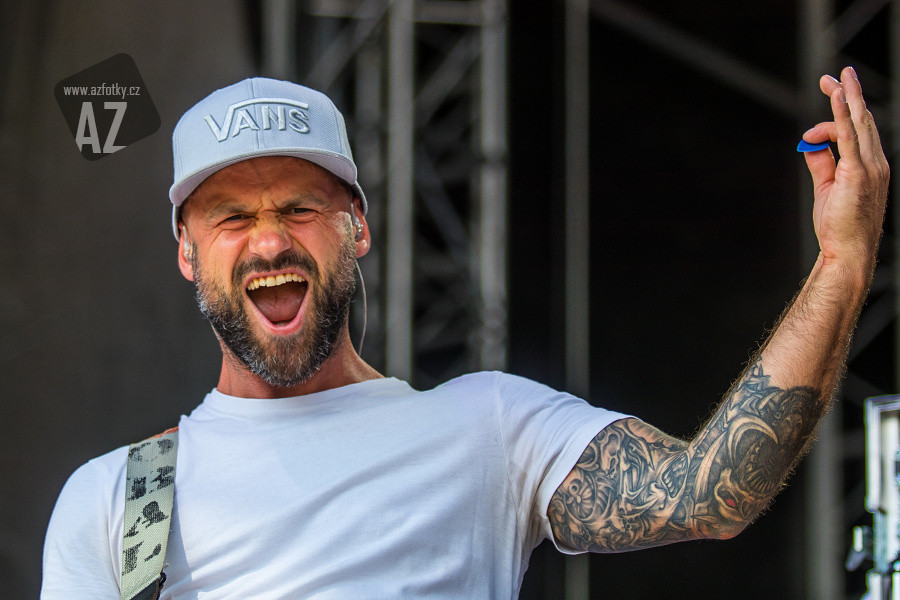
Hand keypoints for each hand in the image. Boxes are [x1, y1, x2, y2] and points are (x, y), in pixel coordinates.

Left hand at [801, 66, 888, 273]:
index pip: (857, 130)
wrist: (848, 250)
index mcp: (870, 165)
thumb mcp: (826, 186)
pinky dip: (842, 116)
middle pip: (862, 120)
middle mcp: (875, 162)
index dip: (840, 113)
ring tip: (836, 79)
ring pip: (859, 123)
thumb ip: (820, 162)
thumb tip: (809, 142)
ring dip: (847, 98)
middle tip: (832, 76)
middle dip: (847, 95)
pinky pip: (851, 138)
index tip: (827, 98)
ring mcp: (870, 166)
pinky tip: (836, 99)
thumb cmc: (839, 224)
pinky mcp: (859, 173)